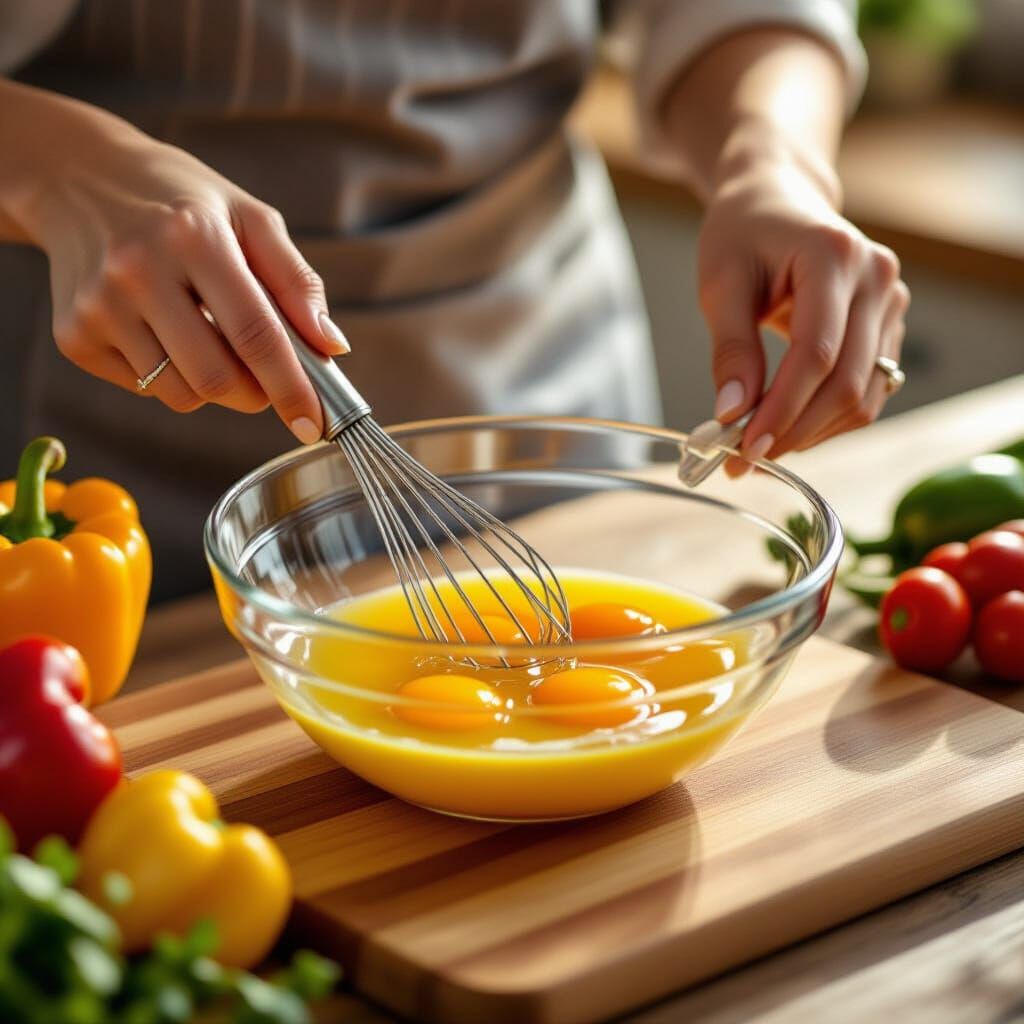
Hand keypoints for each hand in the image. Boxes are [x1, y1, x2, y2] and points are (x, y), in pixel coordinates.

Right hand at [17, 101, 346, 442]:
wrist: (77, 177)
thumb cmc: (181, 200)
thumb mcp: (249, 217)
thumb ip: (297, 281)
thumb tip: (333, 346)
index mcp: (193, 237)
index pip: (255, 334)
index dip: (291, 387)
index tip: (313, 423)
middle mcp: (138, 272)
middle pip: (216, 379)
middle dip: (255, 395)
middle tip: (266, 381)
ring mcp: (98, 307)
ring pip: (180, 394)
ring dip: (213, 387)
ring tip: (210, 340)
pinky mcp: (73, 336)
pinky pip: (145, 388)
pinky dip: (170, 377)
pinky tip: (164, 332)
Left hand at [698, 159, 909, 463]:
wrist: (777, 200)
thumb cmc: (743, 233)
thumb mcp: (721, 284)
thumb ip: (730, 350)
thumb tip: (731, 414)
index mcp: (834, 255)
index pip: (817, 353)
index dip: (782, 410)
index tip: (743, 449)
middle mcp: (877, 277)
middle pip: (846, 382)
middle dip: (793, 431)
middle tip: (744, 463)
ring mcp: (892, 301)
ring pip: (864, 395)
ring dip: (812, 433)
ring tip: (760, 448)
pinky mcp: (890, 325)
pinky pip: (869, 390)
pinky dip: (828, 420)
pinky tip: (788, 428)